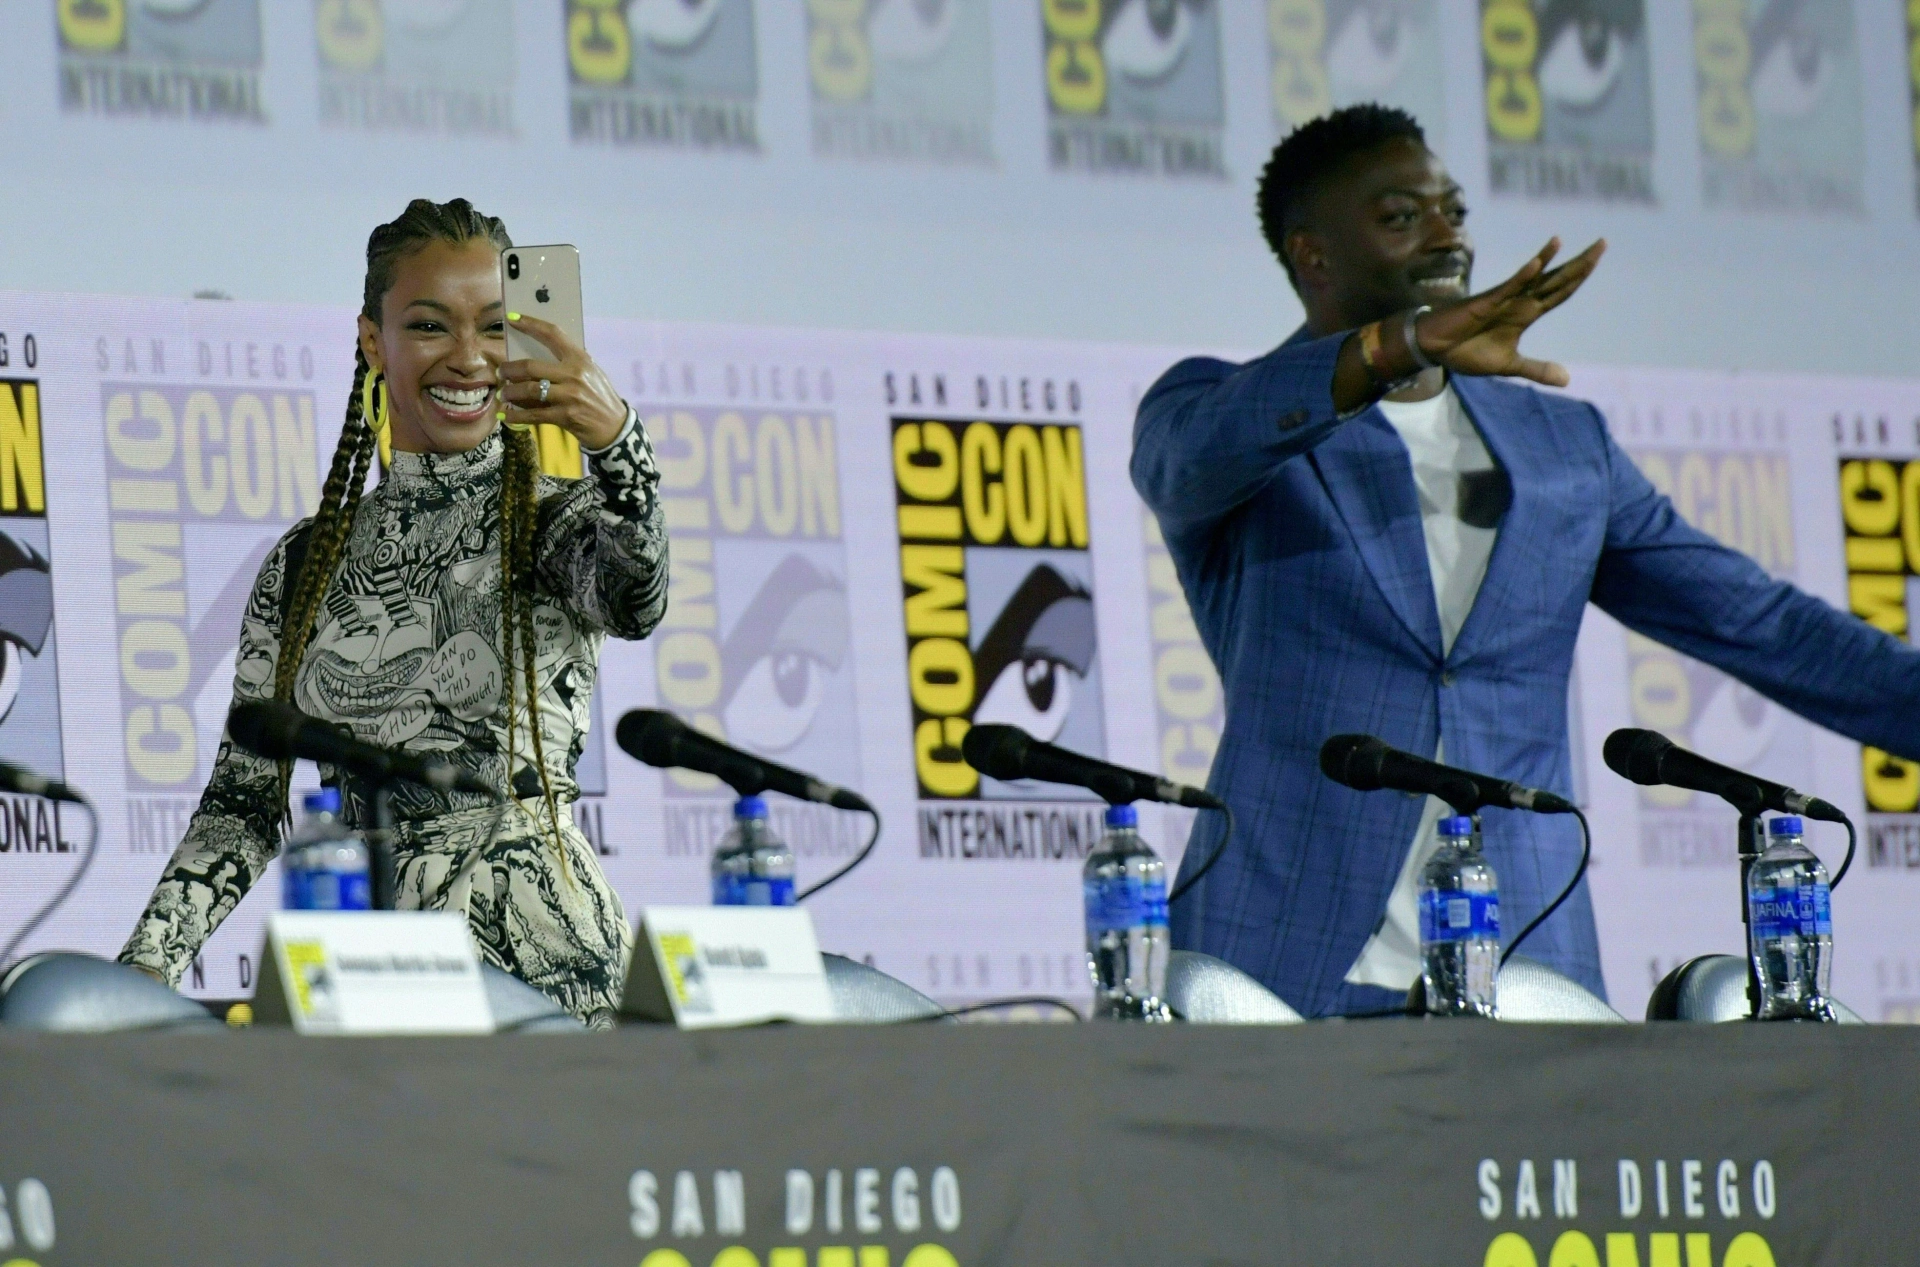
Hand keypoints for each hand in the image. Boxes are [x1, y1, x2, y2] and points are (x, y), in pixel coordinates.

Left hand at [498, 314, 627, 451]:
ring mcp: (569, 396)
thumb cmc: (600, 396)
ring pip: (529, 390)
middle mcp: (574, 375)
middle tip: (501, 372)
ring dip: (510, 392)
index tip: (512, 318)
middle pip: (531, 366)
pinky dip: (516, 416)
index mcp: (580, 359)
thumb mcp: (590, 373)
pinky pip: (533, 415)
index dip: (530, 324)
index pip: (552, 334)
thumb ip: (568, 363)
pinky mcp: (565, 416)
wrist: (614, 426)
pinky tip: (505, 417)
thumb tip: (536, 356)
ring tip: (503, 394)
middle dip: (509, 369)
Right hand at [1415, 237, 1605, 387]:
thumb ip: (1537, 369)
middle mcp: (1521, 302)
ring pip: (1534, 278)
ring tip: (1565, 241)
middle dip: (1580, 263)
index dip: (1580, 276)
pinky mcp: (1486, 302)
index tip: (1597, 257)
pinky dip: (1522, 276)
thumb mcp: (1510, 366)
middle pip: (1556, 280)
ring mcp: (1505, 299)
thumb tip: (1567, 379)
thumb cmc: (1468, 351)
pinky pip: (1508, 287)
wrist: (1436, 348)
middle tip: (1603, 243)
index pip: (1560, 292)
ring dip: (1550, 260)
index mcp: (1527, 314)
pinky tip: (1537, 263)